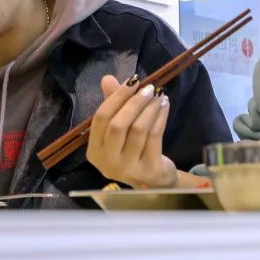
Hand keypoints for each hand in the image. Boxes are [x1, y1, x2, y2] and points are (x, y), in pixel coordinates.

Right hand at [86, 74, 175, 188]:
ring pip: (138, 129)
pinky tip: (164, 106)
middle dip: (134, 102)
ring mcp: (128, 168)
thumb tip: (107, 78)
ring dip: (150, 108)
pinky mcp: (149, 169)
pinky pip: (154, 136)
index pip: (100, 118)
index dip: (116, 97)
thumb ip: (112, 104)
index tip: (132, 81)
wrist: (154, 181)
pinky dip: (160, 117)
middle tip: (148, 88)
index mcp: (94, 151)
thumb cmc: (132, 151)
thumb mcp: (119, 129)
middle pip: (118, 125)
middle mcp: (107, 162)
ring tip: (158, 95)